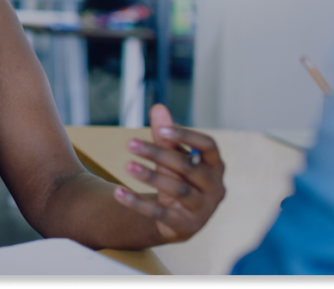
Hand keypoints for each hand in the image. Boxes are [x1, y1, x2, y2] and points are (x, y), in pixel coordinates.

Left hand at [112, 104, 225, 242]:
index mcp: (215, 165)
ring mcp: (203, 209)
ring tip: (127, 165)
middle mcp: (215, 187)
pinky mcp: (185, 226)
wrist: (180, 219)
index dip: (186, 136)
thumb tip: (158, 107)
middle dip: (159, 154)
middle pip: (189, 167)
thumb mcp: (173, 156)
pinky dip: (137, 203)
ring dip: (151, 177)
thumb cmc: (179, 178)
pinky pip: (160, 214)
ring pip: (178, 190)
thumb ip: (165, 135)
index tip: (161, 129)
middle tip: (130, 143)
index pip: (208, 146)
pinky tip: (118, 192)